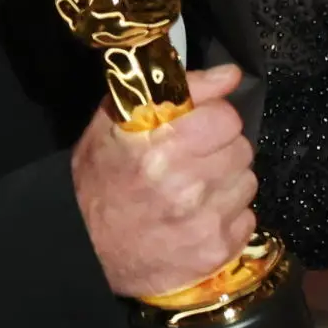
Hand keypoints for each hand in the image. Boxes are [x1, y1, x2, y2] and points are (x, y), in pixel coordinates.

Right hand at [71, 62, 259, 298]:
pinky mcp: (215, 252)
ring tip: (193, 191)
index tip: (196, 128)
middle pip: (241, 149)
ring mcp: (203, 223)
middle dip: (220, 151)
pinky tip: (196, 218)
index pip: (226, 118)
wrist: (81, 247)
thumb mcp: (118, 118)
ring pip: (246, 183)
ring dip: (225, 184)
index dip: (212, 119)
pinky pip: (246, 220)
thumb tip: (230, 76)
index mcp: (160, 146)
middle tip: (192, 161)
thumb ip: (181, 90)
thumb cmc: (98, 177)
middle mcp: (185, 185)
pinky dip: (226, 218)